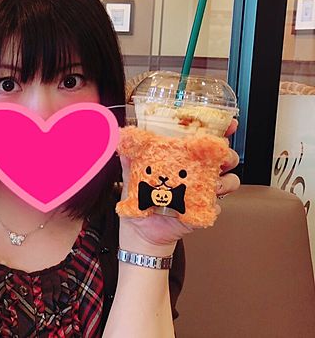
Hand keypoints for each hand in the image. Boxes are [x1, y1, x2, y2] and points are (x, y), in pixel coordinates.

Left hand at [118, 119, 240, 253]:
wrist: (140, 228)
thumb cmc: (138, 196)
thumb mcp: (131, 171)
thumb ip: (129, 154)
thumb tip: (123, 138)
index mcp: (183, 156)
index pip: (205, 138)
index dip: (222, 129)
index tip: (230, 124)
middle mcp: (197, 170)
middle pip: (225, 156)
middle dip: (228, 154)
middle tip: (221, 156)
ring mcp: (203, 190)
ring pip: (230, 180)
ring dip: (226, 179)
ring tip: (214, 182)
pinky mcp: (204, 209)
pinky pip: (219, 205)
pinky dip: (215, 204)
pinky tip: (204, 202)